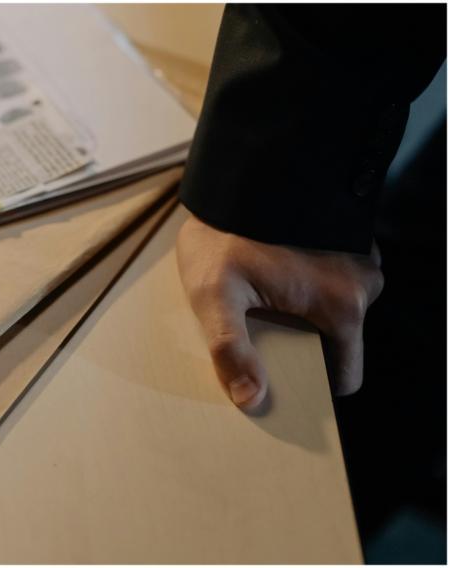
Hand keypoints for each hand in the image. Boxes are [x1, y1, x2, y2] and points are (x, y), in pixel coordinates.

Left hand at [176, 213, 383, 410]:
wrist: (236, 173)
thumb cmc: (225, 233)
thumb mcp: (214, 295)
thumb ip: (231, 349)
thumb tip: (251, 399)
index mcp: (343, 305)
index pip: (345, 376)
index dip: (312, 384)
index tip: (279, 378)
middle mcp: (364, 282)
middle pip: (338, 343)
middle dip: (302, 345)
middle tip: (260, 330)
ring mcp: (360, 258)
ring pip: (335, 312)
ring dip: (303, 314)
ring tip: (262, 299)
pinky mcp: (349, 240)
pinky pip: (334, 282)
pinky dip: (308, 287)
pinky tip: (274, 275)